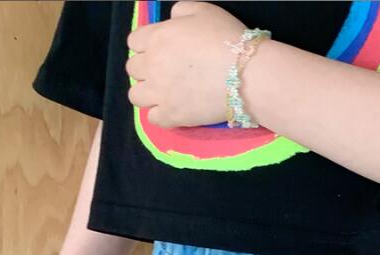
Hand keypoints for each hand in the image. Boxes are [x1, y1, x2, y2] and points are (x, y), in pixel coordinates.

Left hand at [126, 0, 245, 127]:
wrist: (246, 76)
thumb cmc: (228, 39)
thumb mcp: (203, 10)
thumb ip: (180, 12)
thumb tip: (172, 21)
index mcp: (157, 37)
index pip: (134, 42)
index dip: (147, 46)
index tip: (162, 52)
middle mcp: (152, 65)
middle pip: (133, 69)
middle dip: (146, 69)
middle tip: (166, 74)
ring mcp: (160, 93)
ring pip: (136, 95)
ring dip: (148, 94)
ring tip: (166, 95)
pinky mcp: (171, 116)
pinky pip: (153, 118)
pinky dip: (161, 115)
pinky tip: (174, 110)